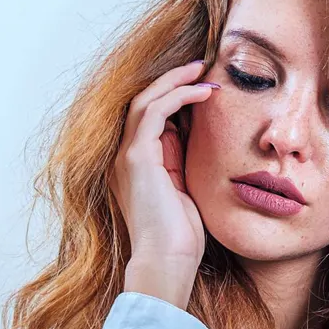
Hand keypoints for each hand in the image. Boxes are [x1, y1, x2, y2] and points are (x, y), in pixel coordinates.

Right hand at [110, 59, 215, 268]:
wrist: (168, 261)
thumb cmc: (180, 237)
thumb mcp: (185, 191)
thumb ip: (183, 163)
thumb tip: (197, 136)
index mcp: (136, 166)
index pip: (150, 119)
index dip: (173, 97)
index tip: (203, 87)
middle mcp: (125, 157)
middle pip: (143, 102)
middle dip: (172, 81)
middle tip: (201, 67)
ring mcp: (127, 156)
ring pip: (145, 101)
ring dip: (175, 82)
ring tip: (203, 71)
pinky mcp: (137, 157)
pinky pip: (154, 112)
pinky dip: (178, 96)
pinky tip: (203, 92)